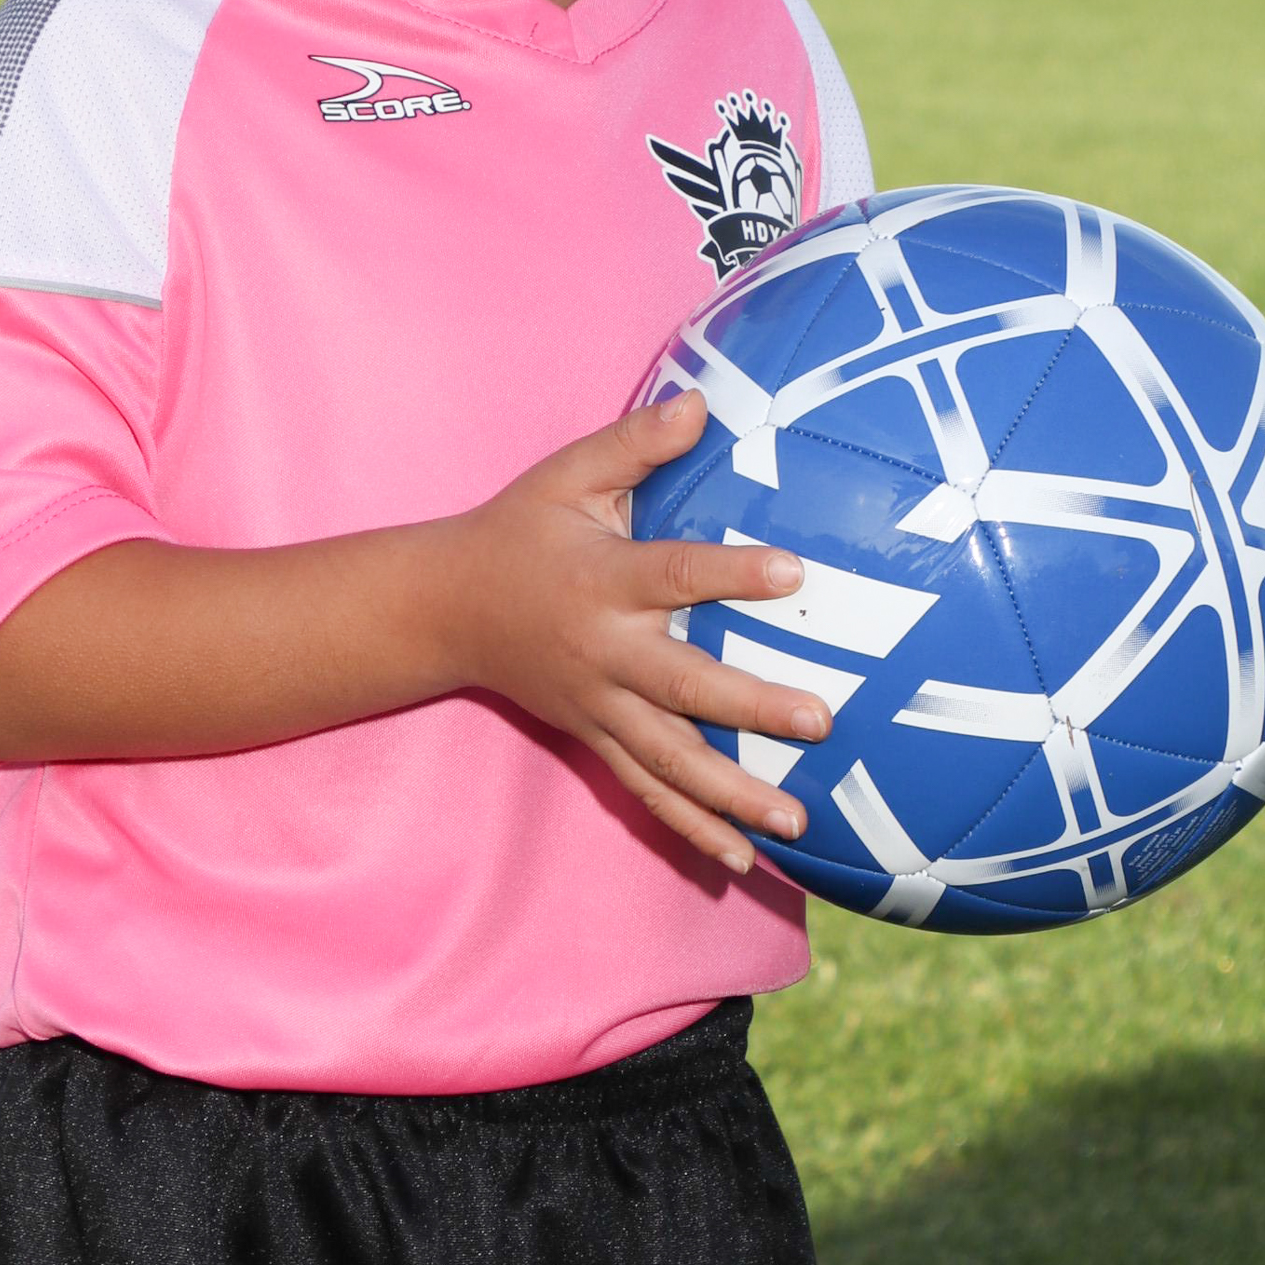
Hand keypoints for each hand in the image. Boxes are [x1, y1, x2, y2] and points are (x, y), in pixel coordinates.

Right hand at [443, 387, 831, 874]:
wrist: (445, 608)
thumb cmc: (520, 529)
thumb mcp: (567, 475)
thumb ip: (636, 444)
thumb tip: (703, 400)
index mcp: (602, 581)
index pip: (676, 575)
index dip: (732, 573)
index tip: (794, 571)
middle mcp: (604, 652)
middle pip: (684, 689)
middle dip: (751, 709)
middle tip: (820, 721)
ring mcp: (598, 706)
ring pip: (670, 761)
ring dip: (733, 795)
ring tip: (797, 823)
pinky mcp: (595, 737)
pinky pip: (647, 791)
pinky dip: (692, 830)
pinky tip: (745, 863)